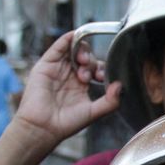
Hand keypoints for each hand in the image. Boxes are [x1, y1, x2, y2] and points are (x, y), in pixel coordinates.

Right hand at [14, 31, 121, 145]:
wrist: (44, 128)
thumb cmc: (66, 123)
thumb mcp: (94, 112)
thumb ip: (111, 101)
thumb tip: (120, 85)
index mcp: (81, 85)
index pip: (96, 69)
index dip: (102, 69)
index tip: (103, 78)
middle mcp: (70, 75)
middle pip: (86, 58)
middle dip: (92, 62)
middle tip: (91, 74)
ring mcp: (58, 69)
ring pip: (73, 50)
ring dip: (83, 50)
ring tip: (84, 61)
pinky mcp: (46, 65)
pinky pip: (58, 47)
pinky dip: (68, 39)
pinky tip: (76, 36)